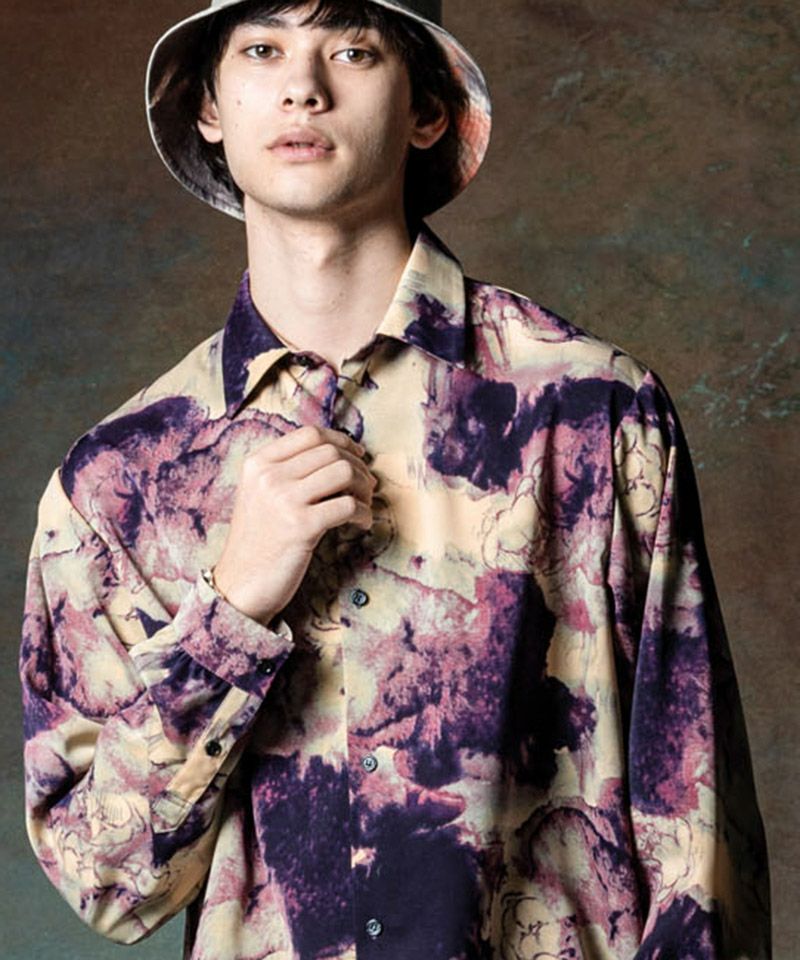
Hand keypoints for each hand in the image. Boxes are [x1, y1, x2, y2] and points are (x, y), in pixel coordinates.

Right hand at [213, 425, 375, 624]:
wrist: (240, 585)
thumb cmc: (258, 541)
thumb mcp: (260, 495)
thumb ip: (288, 471)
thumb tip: (340, 454)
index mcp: (258, 463)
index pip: (310, 434)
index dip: (341, 441)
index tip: (357, 455)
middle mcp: (269, 476)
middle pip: (331, 452)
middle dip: (358, 467)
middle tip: (367, 486)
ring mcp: (284, 500)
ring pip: (344, 472)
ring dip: (364, 488)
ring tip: (364, 504)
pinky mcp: (302, 526)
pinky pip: (348, 506)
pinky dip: (364, 513)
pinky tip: (361, 524)